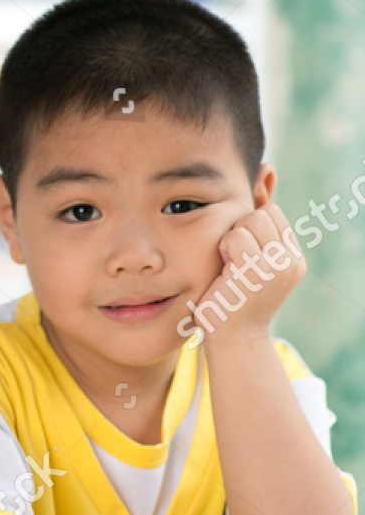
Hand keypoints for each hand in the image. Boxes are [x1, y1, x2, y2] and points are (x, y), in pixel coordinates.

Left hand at [195, 203, 304, 342]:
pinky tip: (224, 272)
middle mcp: (291, 261)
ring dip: (230, 239)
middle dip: (240, 229)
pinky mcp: (258, 271)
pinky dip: (223, 249)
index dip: (248, 226)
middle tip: (231, 260)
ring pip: (249, 221)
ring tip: (229, 266)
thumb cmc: (231, 300)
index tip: (238, 253)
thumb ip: (256, 230)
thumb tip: (264, 175)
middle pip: (261, 213)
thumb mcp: (250, 262)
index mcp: (292, 258)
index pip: (271, 214)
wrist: (231, 340)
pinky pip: (234, 237)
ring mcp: (278, 266)